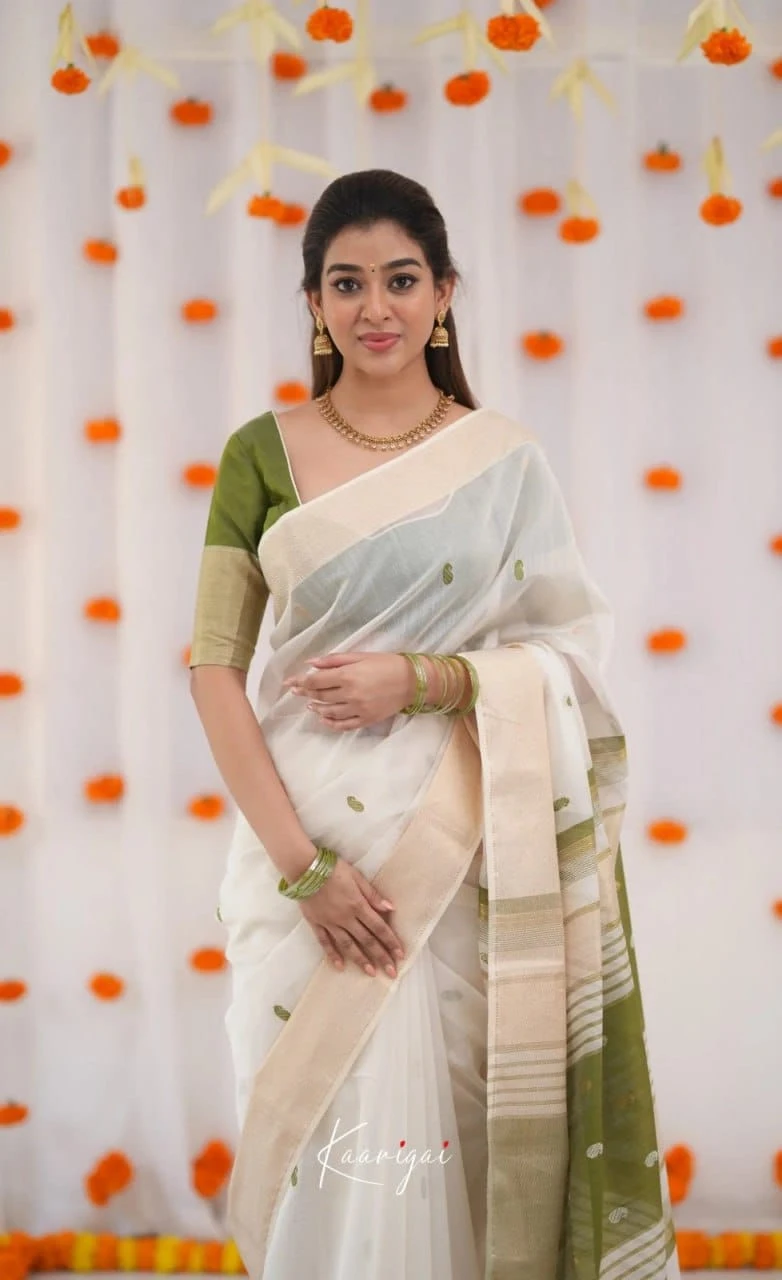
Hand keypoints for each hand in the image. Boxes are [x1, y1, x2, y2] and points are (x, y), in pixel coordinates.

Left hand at [282, 652, 414, 730]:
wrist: (412, 681)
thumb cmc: (386, 663)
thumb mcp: (360, 656)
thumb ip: (334, 660)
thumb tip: (310, 663)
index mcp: (347, 675)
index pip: (316, 681)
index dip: (300, 682)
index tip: (289, 683)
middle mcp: (350, 694)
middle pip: (320, 696)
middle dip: (305, 694)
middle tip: (296, 692)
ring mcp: (358, 709)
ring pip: (329, 712)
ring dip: (316, 708)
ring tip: (311, 705)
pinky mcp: (366, 720)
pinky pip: (344, 725)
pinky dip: (331, 723)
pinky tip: (324, 719)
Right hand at [297, 859, 405, 977]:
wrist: (305, 868)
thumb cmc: (334, 869)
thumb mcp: (357, 877)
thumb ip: (373, 895)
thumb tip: (390, 908)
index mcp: (358, 905)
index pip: (379, 927)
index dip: (391, 941)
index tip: (400, 955)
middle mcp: (346, 918)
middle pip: (367, 940)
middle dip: (381, 957)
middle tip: (392, 973)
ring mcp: (330, 923)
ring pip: (348, 945)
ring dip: (360, 960)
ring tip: (371, 973)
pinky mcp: (316, 924)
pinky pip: (325, 942)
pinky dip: (333, 955)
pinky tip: (340, 966)